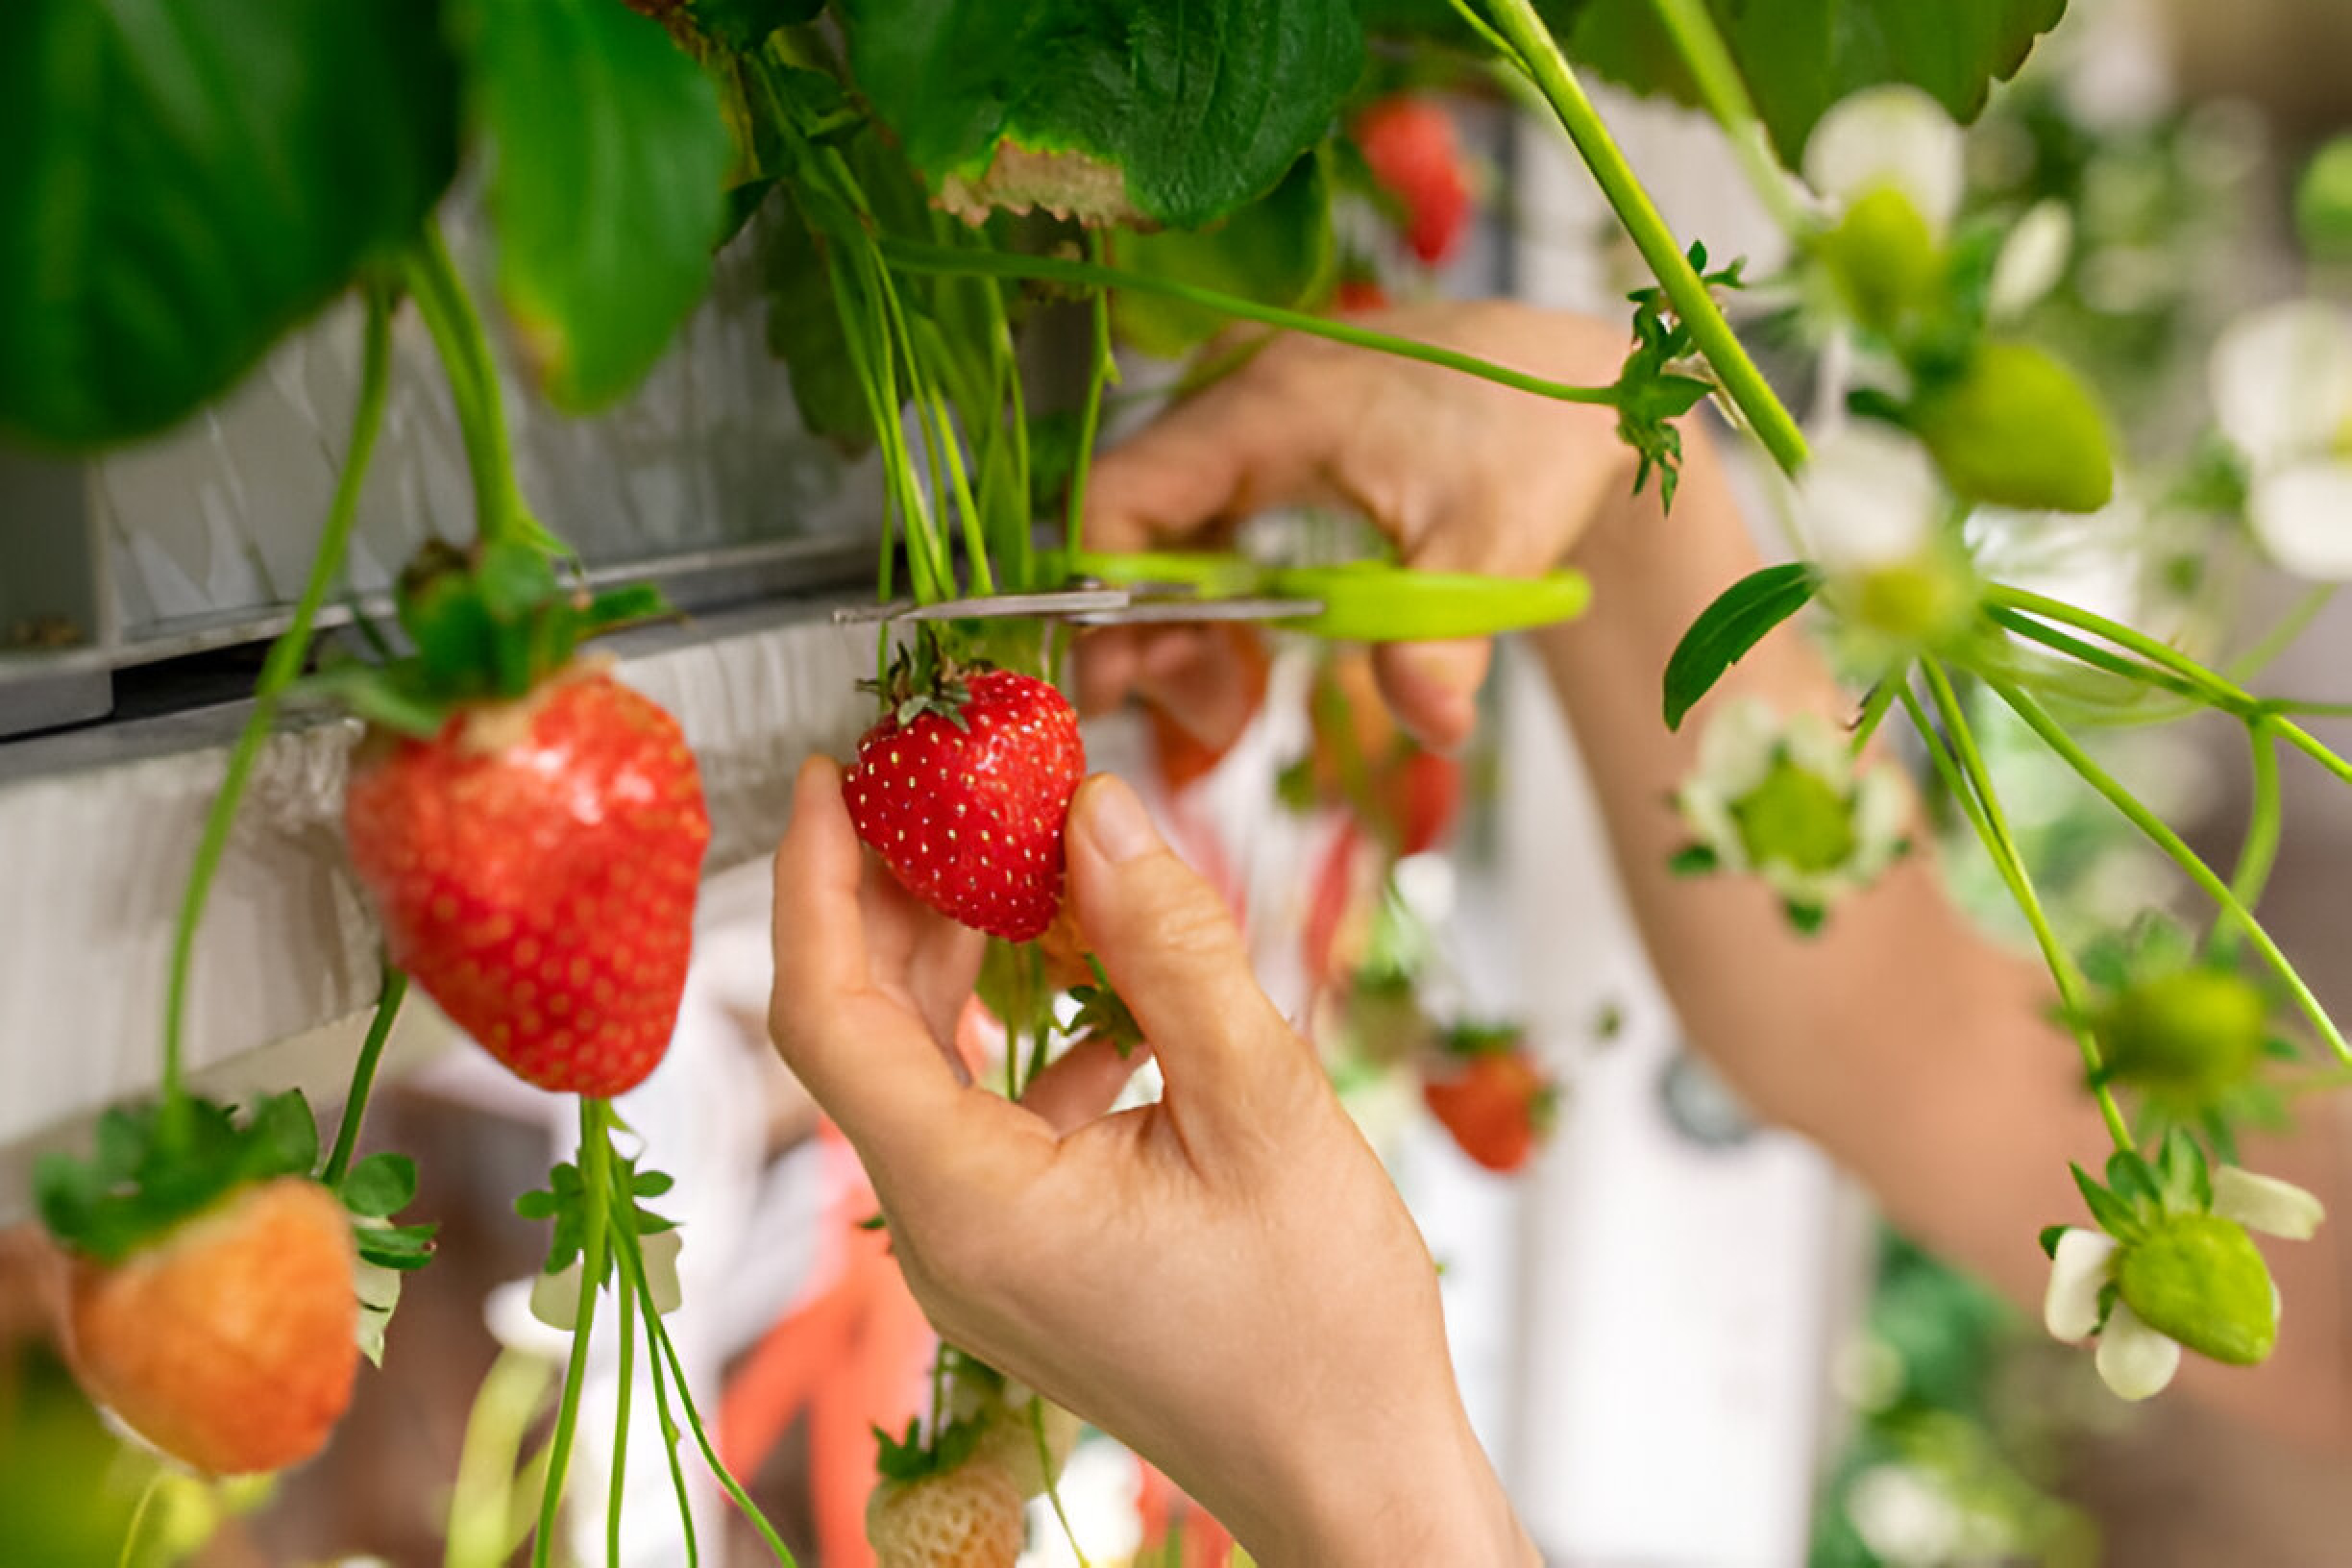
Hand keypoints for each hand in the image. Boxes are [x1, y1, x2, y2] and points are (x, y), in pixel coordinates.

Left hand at [769, 760, 1533, 1565]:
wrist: (1357, 1480)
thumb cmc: (1321, 1329)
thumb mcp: (1263, 1106)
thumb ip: (1170, 947)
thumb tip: (1095, 811)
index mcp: (970, 1205)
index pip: (830, 1015)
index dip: (814, 881)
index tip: (827, 776)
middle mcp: (946, 1236)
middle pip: (868, 1034)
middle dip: (896, 896)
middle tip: (942, 785)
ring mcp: (980, 1255)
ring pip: (927, 1072)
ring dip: (963, 958)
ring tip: (1022, 855)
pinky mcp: (1026, 1257)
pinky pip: (987, 1118)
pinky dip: (1026, 1032)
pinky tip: (1107, 985)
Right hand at [1079, 301, 1638, 750]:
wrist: (1581, 384)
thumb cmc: (1539, 437)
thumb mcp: (1496, 545)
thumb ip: (1444, 636)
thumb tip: (1431, 723)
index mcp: (1268, 407)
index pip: (1120, 499)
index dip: (1101, 602)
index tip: (1119, 691)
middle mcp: (1236, 390)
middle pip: (1131, 520)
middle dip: (1146, 631)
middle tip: (1212, 719)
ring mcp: (1245, 404)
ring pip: (1161, 524)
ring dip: (1178, 620)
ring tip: (1233, 704)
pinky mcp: (1263, 428)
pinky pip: (1199, 514)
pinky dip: (1210, 588)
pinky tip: (1247, 648)